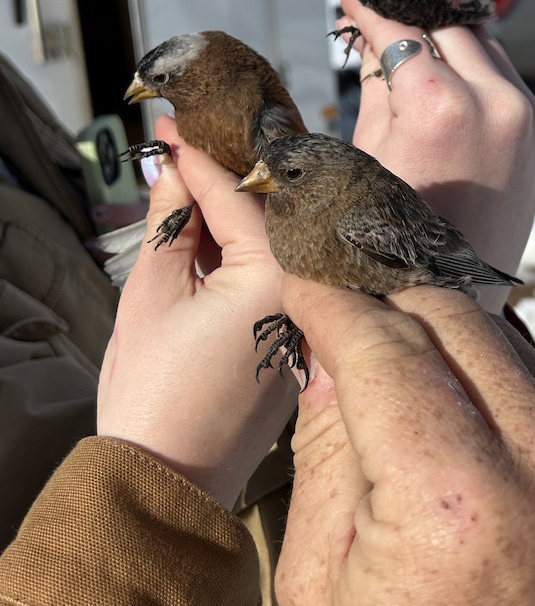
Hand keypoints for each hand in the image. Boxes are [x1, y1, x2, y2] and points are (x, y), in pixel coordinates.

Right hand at [97, 116, 294, 507]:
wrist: (166, 482)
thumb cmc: (153, 395)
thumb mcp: (150, 293)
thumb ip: (171, 221)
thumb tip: (174, 170)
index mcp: (280, 278)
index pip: (239, 197)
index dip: (200, 156)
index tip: (175, 123)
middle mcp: (313, 295)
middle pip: (273, 214)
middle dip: (229, 177)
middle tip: (189, 143)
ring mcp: (313, 321)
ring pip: (282, 245)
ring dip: (243, 213)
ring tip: (196, 183)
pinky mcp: (303, 343)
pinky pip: (286, 278)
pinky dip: (255, 253)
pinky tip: (219, 235)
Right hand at [275, 277, 534, 605]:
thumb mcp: (319, 584)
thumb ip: (326, 448)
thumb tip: (329, 354)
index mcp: (450, 504)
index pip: (383, 348)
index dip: (332, 302)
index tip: (303, 277)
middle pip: (451, 317)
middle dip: (385, 302)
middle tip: (342, 311)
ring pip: (501, 338)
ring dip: (437, 330)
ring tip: (389, 350)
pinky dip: (485, 370)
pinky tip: (447, 393)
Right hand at [339, 0, 534, 310]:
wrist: (449, 302)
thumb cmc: (387, 240)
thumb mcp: (365, 153)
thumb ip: (375, 82)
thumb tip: (372, 31)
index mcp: (442, 107)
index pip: (404, 29)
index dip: (374, 6)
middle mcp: (495, 101)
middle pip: (448, 25)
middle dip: (412, 11)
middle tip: (379, 4)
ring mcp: (525, 114)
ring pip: (482, 42)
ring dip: (445, 34)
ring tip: (407, 33)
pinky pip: (502, 74)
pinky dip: (472, 63)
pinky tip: (441, 68)